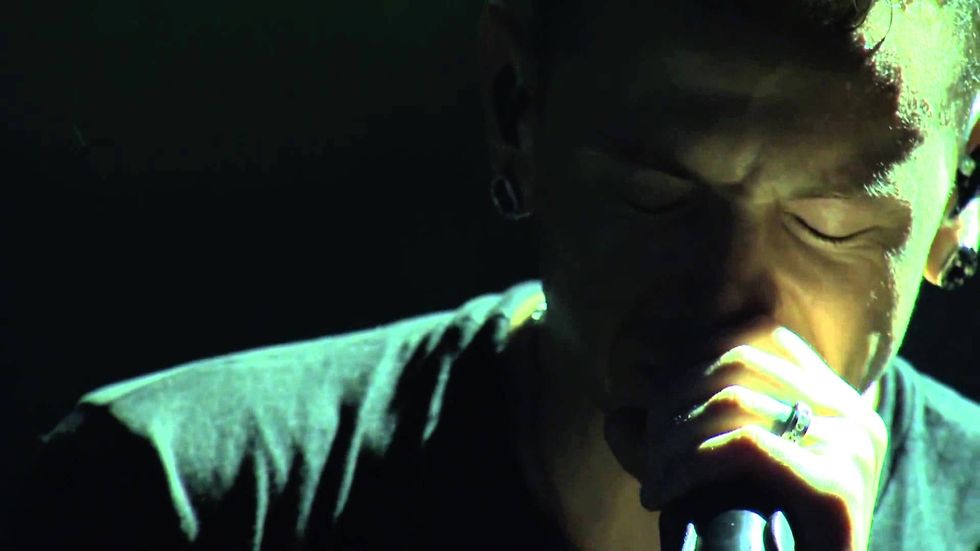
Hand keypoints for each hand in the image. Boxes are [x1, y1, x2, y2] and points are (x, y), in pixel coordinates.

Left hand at [638, 326, 887, 549]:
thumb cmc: (763, 539)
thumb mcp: (718, 477)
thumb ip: (677, 441)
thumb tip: (615, 417)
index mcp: (837, 401)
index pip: (759, 333)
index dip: (694, 354)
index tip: (656, 402)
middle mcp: (853, 414)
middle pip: (738, 361)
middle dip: (674, 398)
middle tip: (646, 448)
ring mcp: (851, 447)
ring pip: (732, 401)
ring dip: (671, 439)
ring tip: (652, 478)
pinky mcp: (836, 486)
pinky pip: (741, 447)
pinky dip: (686, 467)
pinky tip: (659, 494)